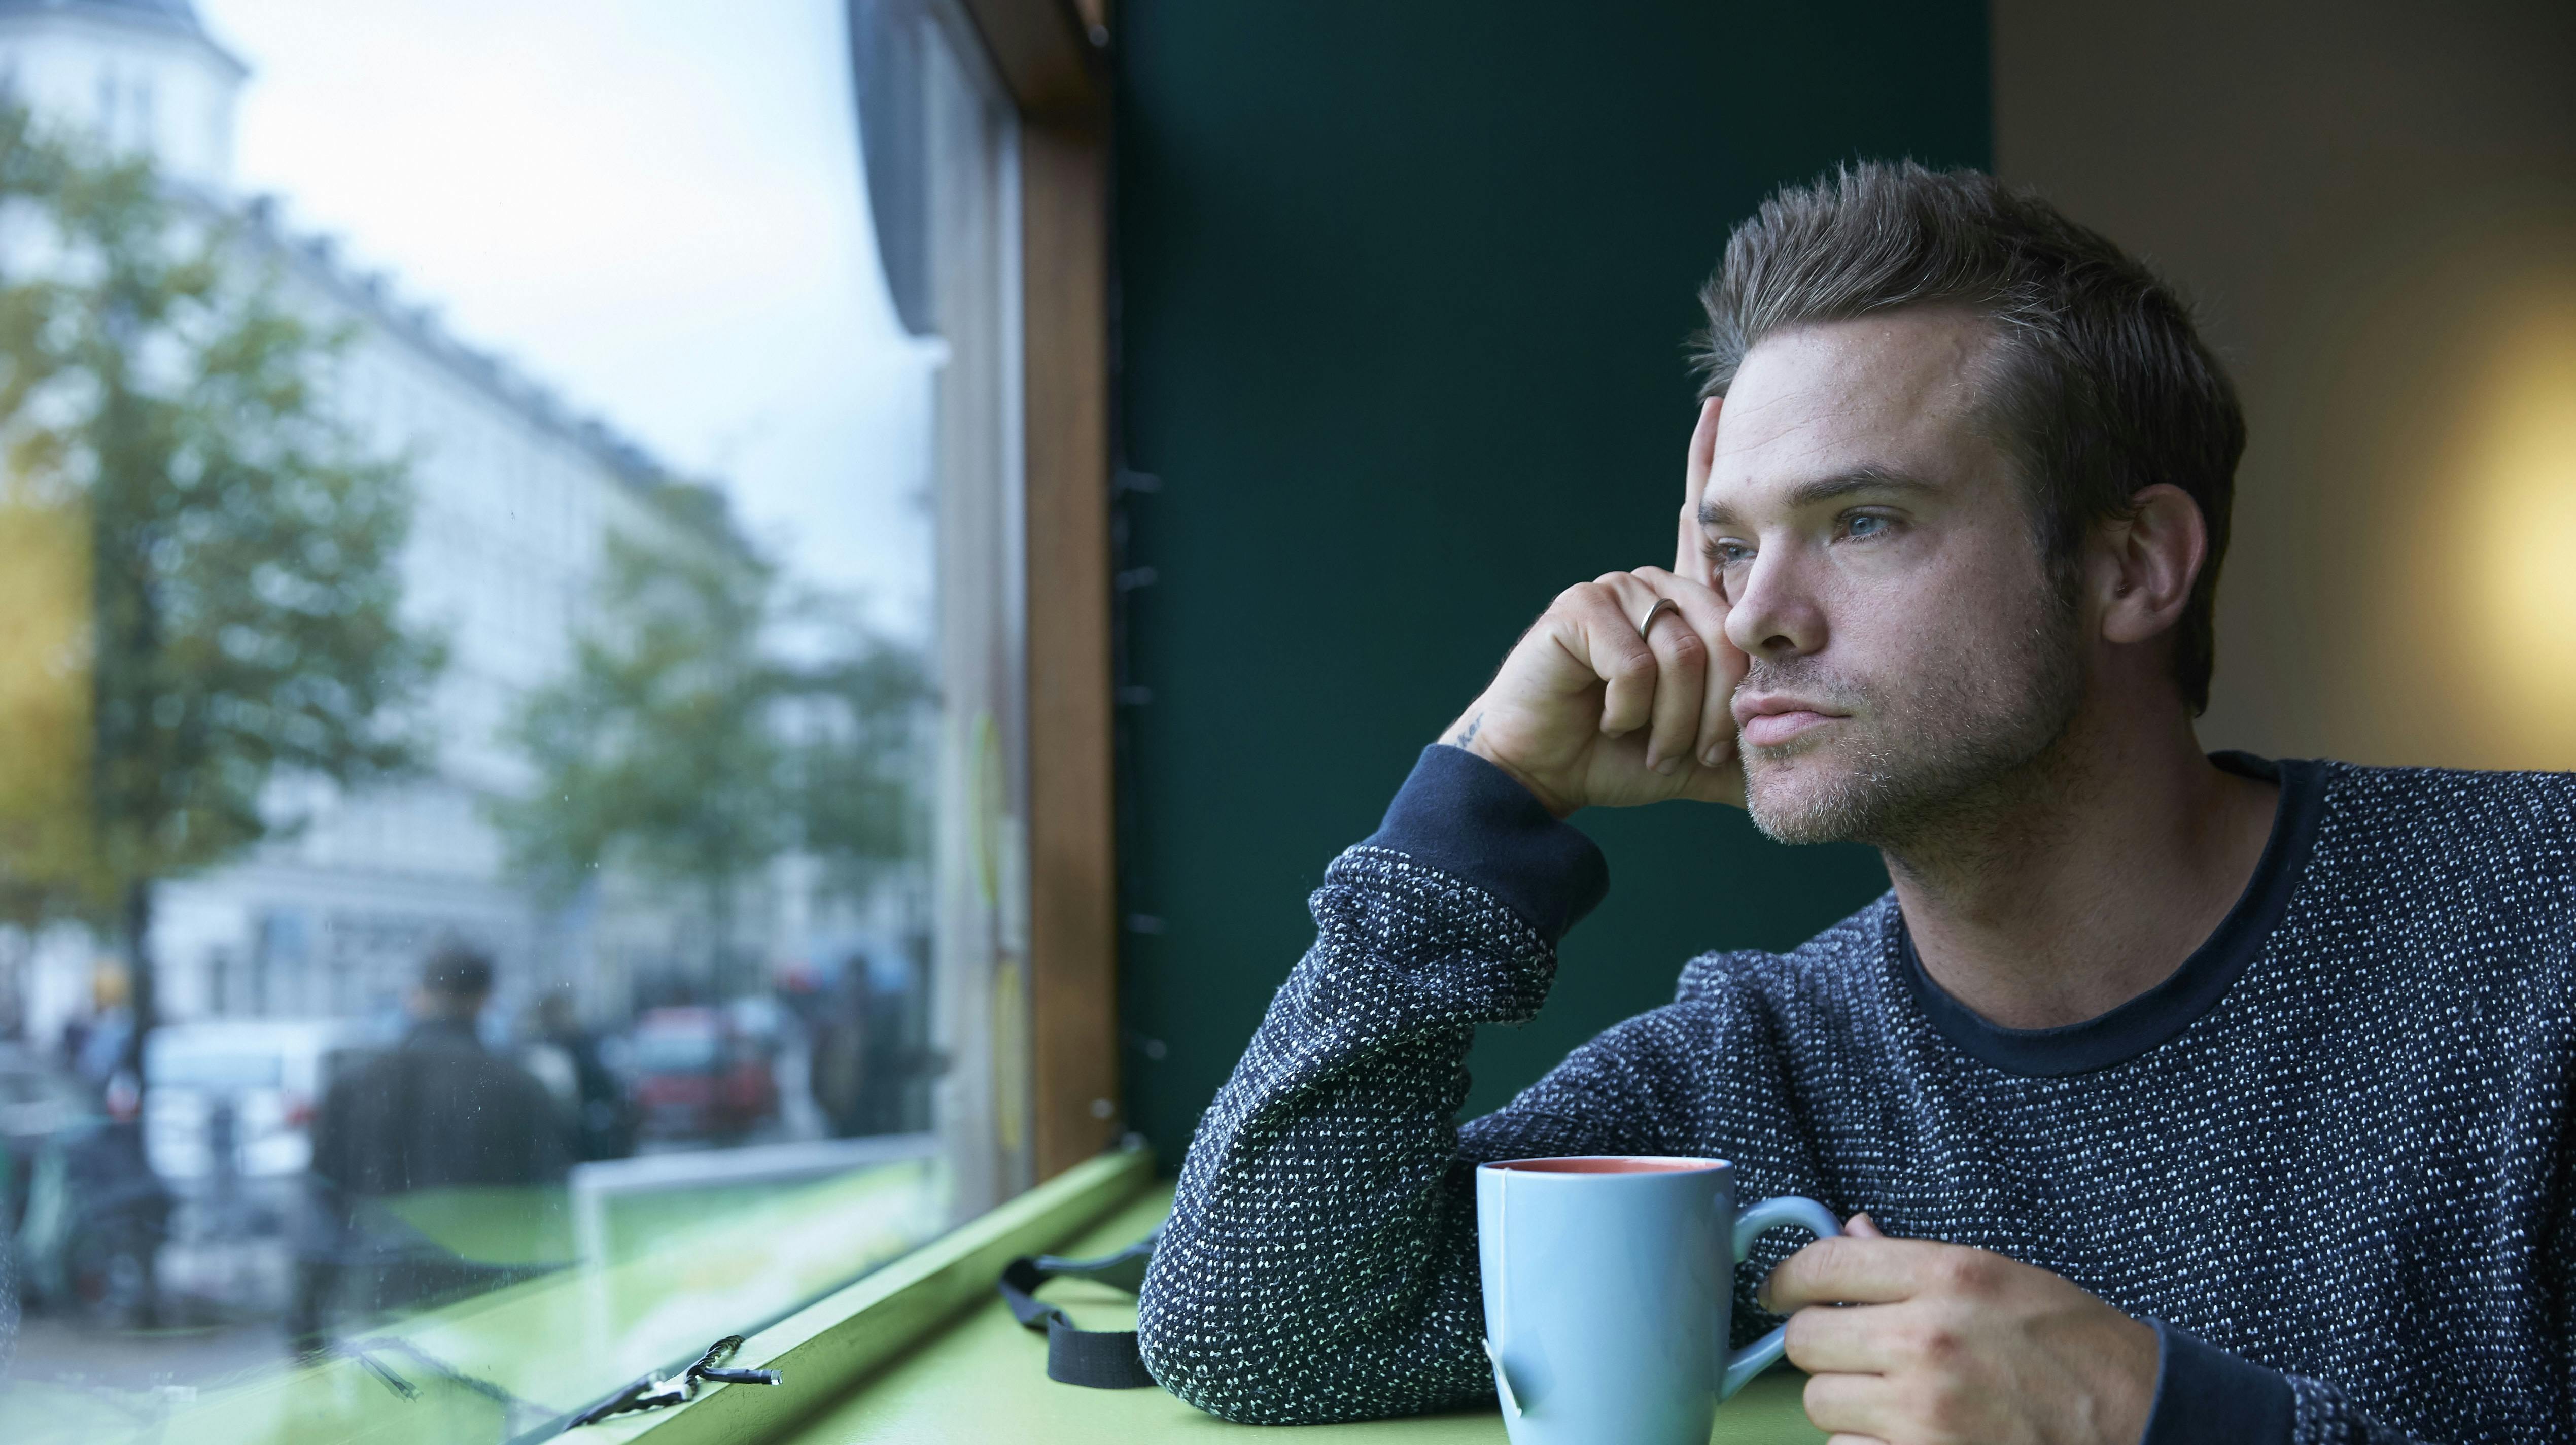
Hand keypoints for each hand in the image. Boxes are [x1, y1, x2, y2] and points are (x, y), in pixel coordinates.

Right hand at [1439, 399, 1746, 816]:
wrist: (1545, 774)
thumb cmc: (1619, 758)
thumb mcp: (1703, 755)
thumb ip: (1752, 745)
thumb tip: (1811, 752)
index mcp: (1681, 606)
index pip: (1703, 529)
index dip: (1707, 466)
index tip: (1715, 404)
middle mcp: (1652, 586)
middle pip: (1727, 634)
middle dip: (1716, 712)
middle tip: (1689, 751)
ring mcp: (1615, 590)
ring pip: (1685, 653)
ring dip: (1673, 720)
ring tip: (1642, 738)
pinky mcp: (1580, 607)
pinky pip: (1637, 660)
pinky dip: (1629, 707)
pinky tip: (1605, 715)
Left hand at [1764, 1214, 2159, 1444]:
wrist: (2143, 1424)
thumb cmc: (2076, 1350)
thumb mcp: (2002, 1280)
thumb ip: (1914, 1261)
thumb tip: (1849, 1233)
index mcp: (1947, 1277)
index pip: (1820, 1265)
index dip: (1788, 1279)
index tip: (1781, 1292)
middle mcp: (1928, 1340)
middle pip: (1806, 1341)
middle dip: (1824, 1346)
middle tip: (1855, 1351)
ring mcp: (1923, 1411)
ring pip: (1820, 1405)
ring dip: (1846, 1404)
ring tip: (1898, 1400)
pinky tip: (1909, 1437)